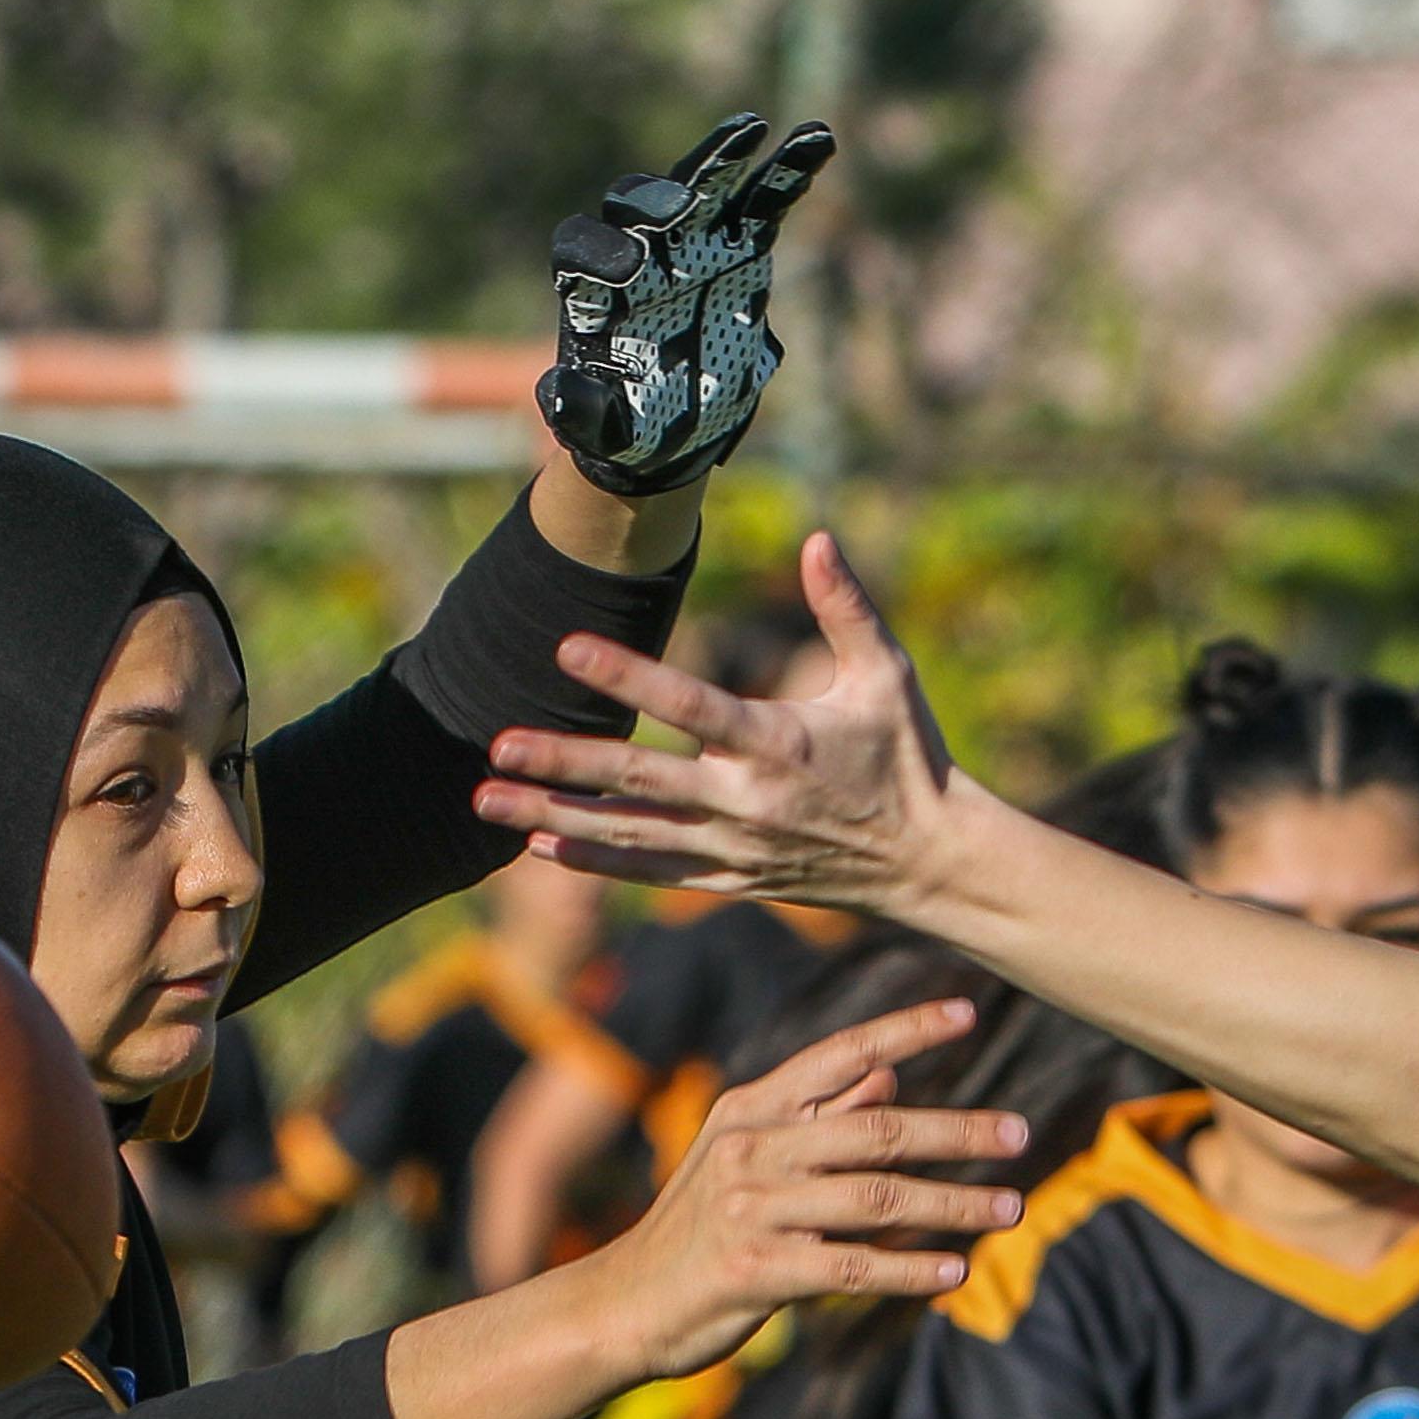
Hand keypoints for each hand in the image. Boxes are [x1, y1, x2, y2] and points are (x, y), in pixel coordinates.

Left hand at [480, 531, 981, 918]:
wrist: (931, 863)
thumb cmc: (910, 757)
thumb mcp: (889, 674)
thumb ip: (847, 607)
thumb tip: (817, 538)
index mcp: (781, 744)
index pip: (690, 707)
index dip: (627, 678)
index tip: (567, 648)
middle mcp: (749, 803)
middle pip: (640, 781)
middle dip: (563, 765)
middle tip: (497, 747)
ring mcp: (735, 849)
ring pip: (630, 837)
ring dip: (554, 820)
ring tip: (487, 803)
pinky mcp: (731, 880)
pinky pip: (650, 873)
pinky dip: (594, 861)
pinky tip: (540, 847)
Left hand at [538, 113, 833, 496]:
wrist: (675, 425)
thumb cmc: (626, 423)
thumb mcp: (599, 428)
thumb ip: (580, 410)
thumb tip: (559, 390)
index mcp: (592, 287)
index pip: (582, 246)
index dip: (597, 252)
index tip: (624, 274)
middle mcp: (636, 251)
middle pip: (635, 203)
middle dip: (654, 201)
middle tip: (678, 209)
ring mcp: (688, 243)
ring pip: (700, 187)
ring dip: (723, 157)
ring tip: (753, 130)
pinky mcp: (738, 247)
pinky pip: (761, 202)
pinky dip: (785, 172)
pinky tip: (816, 140)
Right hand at [562, 994, 1024, 1383]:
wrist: (624, 1304)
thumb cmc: (696, 1228)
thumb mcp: (744, 1154)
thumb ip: (815, 1113)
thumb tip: (886, 1075)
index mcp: (752, 1108)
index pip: (839, 1054)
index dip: (905, 1030)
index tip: (968, 1012)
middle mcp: (752, 1149)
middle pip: (875, 1130)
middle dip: (956, 1131)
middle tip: (1020, 1133)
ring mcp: (752, 1209)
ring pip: (875, 1199)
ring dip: (951, 1204)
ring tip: (1010, 1207)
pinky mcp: (756, 1271)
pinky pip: (851, 1266)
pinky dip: (909, 1271)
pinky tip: (956, 1272)